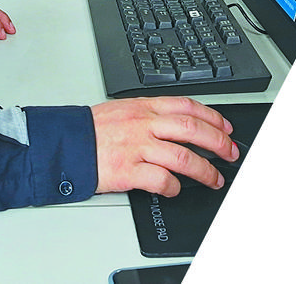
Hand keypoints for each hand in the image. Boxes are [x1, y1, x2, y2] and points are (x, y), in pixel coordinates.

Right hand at [91, 97, 237, 195]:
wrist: (65, 143)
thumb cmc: (91, 129)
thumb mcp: (122, 109)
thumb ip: (148, 114)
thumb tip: (176, 123)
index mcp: (144, 107)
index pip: (187, 107)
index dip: (212, 117)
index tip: (225, 128)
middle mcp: (144, 125)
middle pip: (192, 129)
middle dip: (218, 142)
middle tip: (230, 153)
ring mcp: (137, 147)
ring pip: (183, 156)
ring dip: (204, 170)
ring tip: (213, 179)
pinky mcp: (129, 171)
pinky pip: (161, 179)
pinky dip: (173, 187)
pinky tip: (176, 190)